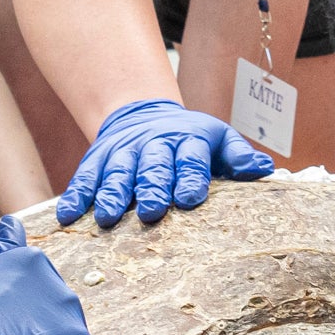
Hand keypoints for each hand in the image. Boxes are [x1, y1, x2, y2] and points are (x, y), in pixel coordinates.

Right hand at [58, 98, 276, 228]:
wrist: (143, 116)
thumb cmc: (190, 142)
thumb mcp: (217, 141)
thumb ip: (237, 157)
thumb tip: (265, 169)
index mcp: (187, 140)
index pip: (190, 158)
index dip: (190, 177)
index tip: (191, 198)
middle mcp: (152, 145)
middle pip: (152, 166)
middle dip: (152, 188)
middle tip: (153, 211)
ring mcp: (122, 152)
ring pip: (117, 172)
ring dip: (113, 194)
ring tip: (110, 217)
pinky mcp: (97, 161)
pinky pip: (85, 177)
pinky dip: (77, 195)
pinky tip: (70, 215)